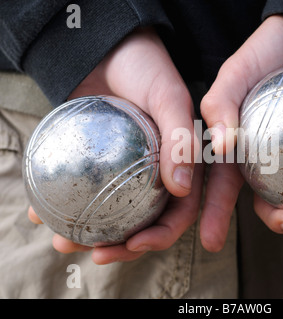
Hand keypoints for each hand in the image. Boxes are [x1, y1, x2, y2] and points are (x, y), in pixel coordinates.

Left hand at [28, 27, 201, 263]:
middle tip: (98, 254)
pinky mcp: (98, 163)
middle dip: (126, 245)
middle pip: (147, 221)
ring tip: (64, 242)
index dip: (166, 233)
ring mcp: (126, 170)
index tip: (138, 243)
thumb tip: (182, 190)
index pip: (182, 209)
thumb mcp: (169, 95)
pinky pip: (84, 190)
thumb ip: (180, 137)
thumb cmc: (146, 66)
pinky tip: (42, 214)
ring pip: (115, 213)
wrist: (107, 47)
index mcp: (183, 165)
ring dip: (92, 234)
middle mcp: (157, 172)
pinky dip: (65, 204)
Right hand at [200, 14, 282, 244]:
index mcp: (247, 150)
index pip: (226, 187)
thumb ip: (220, 106)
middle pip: (275, 202)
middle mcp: (278, 160)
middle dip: (282, 222)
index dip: (216, 215)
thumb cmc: (269, 52)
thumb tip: (221, 148)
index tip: (210, 242)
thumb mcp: (235, 72)